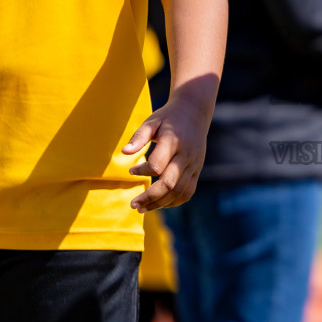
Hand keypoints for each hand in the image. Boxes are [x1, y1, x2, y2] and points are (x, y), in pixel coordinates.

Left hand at [124, 97, 208, 211]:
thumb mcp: (152, 121)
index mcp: (173, 142)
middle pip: (169, 184)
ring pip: (178, 191)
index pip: (157, 166)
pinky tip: (159, 204)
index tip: (131, 170)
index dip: (142, 172)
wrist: (195, 113)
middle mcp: (186, 156)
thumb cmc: (168, 118)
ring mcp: (193, 165)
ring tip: (142, 208)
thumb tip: (124, 152)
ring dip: (160, 204)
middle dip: (150, 197)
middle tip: (133, 204)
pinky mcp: (197, 170)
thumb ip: (139, 137)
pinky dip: (174, 202)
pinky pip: (188, 192)